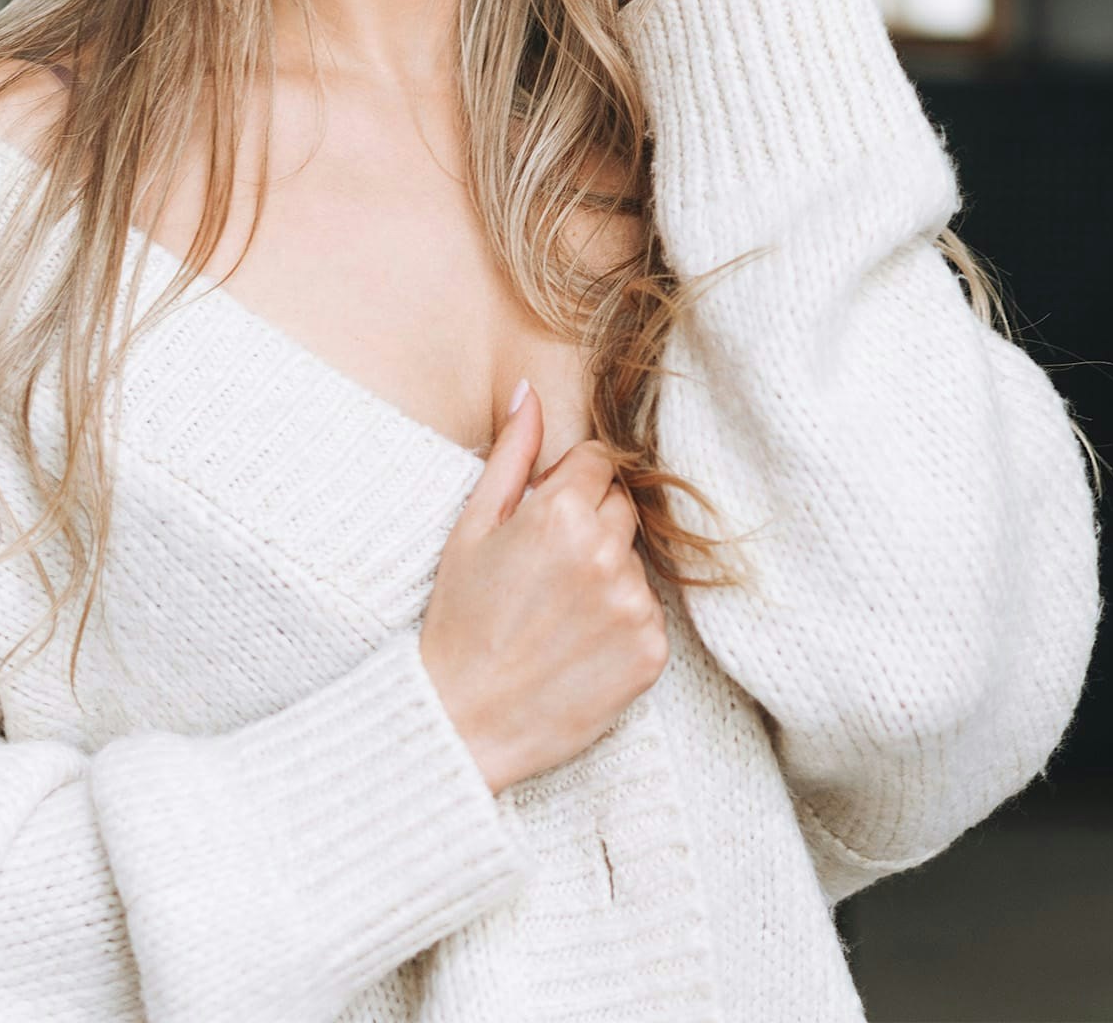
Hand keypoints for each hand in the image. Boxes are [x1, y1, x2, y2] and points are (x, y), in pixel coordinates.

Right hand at [419, 383, 669, 795]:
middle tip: (544, 570)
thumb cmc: (460, 618)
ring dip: (606, 574)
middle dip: (590, 524)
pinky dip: (620, 623)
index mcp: (561, 512)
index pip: (600, 463)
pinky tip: (577, 644)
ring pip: (633, 561)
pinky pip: (648, 613)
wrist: (464, 720)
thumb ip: (512, 453)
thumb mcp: (471, 526)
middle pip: (621, 508)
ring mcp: (633, 605)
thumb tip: (531, 391)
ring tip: (556, 613)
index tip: (545, 518)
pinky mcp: (652, 653)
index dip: (569, 485)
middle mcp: (606, 554)